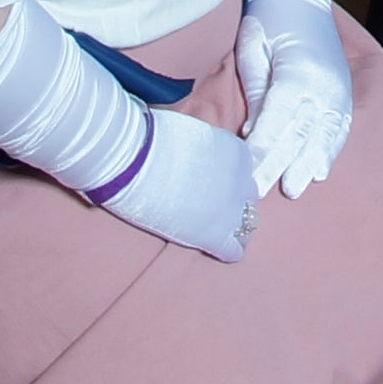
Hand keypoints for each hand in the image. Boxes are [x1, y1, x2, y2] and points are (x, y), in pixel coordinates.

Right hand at [104, 106, 261, 259]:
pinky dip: (224, 250)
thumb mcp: (189, 133)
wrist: (135, 159)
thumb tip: (191, 151)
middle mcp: (240, 181)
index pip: (241, 174)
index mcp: (236, 154)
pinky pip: (232, 251)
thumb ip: (202, 145)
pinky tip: (209, 248)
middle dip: (231, 204)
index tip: (207, 185)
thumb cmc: (151, 139)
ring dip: (232, 229)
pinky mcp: (215, 235)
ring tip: (211, 231)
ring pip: (246, 228)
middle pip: (247, 199)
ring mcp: (230, 209)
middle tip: (207, 207)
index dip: (225, 181)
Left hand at [238, 0, 357, 193]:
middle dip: (281, 165)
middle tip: (262, 192)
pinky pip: (340, 127)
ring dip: (309, 163)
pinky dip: (330, 149)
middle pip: (301, 133)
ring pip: (325, 135)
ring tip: (296, 187)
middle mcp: (324, 84)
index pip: (278, 120)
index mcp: (298, 72)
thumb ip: (257, 89)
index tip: (248, 174)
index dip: (264, 150)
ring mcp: (338, 88)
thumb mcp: (253, 47)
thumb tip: (252, 131)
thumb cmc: (269, 16)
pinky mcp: (344, 90)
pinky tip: (320, 169)